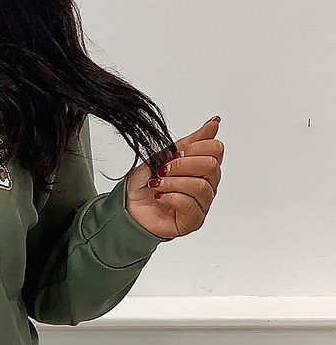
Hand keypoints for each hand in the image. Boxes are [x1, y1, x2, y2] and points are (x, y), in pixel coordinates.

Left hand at [124, 116, 224, 239]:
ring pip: (202, 187)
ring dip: (174, 182)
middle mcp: (207, 185)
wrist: (128, 207)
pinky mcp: (192, 221)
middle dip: (182, 165)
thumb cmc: (145, 183)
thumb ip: (191, 141)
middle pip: (211, 166)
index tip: (174, 154)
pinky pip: (191, 205)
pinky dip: (171, 197)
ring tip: (157, 184)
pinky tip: (160, 197)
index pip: (216, 149)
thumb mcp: (164, 155)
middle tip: (163, 170)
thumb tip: (215, 123)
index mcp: (203, 167)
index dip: (194, 148)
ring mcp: (202, 204)